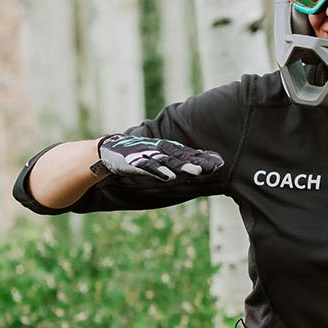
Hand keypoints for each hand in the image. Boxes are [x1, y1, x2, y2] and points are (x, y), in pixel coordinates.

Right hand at [96, 134, 224, 181]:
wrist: (107, 152)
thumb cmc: (136, 155)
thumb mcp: (157, 158)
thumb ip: (174, 162)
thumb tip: (197, 168)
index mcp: (165, 149)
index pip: (188, 154)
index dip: (203, 157)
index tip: (220, 162)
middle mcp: (159, 150)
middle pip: (183, 157)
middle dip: (199, 161)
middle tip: (216, 166)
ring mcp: (147, 156)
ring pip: (168, 162)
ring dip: (184, 167)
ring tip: (198, 172)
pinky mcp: (134, 162)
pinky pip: (149, 168)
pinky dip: (160, 172)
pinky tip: (170, 178)